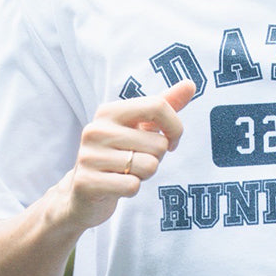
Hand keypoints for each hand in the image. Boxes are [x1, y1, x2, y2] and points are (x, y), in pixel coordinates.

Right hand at [56, 79, 196, 232]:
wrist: (84, 192)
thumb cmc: (120, 155)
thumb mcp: (141, 127)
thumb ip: (165, 105)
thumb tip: (191, 84)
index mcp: (109, 111)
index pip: (157, 106)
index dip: (175, 128)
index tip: (171, 142)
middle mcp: (96, 129)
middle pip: (158, 143)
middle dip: (156, 158)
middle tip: (135, 162)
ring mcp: (89, 156)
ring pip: (149, 166)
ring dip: (144, 175)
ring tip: (125, 173)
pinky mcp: (87, 183)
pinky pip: (133, 186)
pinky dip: (131, 189)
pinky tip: (116, 186)